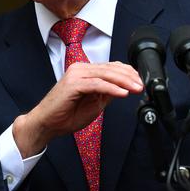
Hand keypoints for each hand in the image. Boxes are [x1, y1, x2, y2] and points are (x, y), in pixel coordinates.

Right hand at [12, 62, 142, 157]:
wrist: (47, 123)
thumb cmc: (66, 114)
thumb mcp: (94, 103)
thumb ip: (106, 93)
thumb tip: (123, 88)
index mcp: (84, 72)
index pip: (110, 67)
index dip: (128, 73)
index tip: (141, 82)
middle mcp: (79, 69)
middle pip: (110, 69)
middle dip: (129, 77)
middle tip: (142, 85)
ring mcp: (75, 75)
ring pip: (105, 74)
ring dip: (124, 81)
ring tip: (137, 88)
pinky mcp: (73, 84)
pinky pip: (97, 84)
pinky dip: (112, 88)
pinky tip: (123, 93)